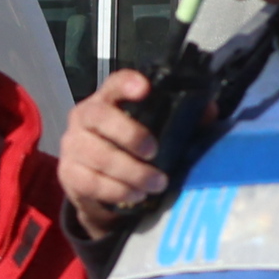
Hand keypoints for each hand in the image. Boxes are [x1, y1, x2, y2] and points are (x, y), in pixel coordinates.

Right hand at [60, 68, 172, 237]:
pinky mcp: (68, 173)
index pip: (113, 83)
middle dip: (129, 135)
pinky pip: (91, 182)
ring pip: (97, 155)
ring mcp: (72, 145)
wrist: (95, 184)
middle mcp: (83, 116)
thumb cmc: (130, 150)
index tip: (145, 89)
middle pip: (100, 117)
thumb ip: (182, 119)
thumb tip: (209, 110)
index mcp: (106, 100)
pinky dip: (116, 190)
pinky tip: (135, 195)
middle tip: (154, 153)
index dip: (127, 84)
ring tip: (155, 184)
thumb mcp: (155, 132)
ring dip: (130, 172)